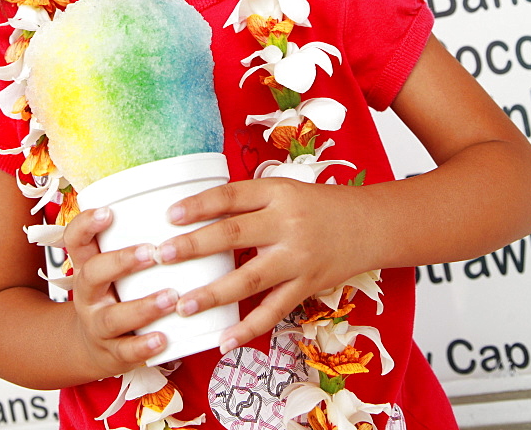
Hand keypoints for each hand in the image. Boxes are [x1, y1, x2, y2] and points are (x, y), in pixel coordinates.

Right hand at [64, 207, 178, 377]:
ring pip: (112, 316)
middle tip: (153, 251)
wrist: (90, 345)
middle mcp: (87, 293)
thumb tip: (178, 189)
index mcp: (86, 264)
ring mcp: (97, 324)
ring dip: (142, 306)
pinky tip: (163, 339)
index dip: (87, 223)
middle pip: (92, 274)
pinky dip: (144, 347)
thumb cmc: (113, 290)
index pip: (75, 239)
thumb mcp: (111, 263)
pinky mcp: (111, 353)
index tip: (110, 210)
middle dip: (121, 261)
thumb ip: (133, 234)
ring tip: (171, 297)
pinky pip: (125, 352)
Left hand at [155, 178, 362, 351]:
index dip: (199, 204)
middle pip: (234, 234)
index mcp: (277, 193)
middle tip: (163, 255)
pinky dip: (248, 328)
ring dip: (213, 293)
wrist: (367, 225)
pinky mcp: (306, 287)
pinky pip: (273, 311)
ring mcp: (297, 258)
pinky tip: (224, 340)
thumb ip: (248, 202)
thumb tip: (197, 214)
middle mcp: (286, 224)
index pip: (231, 196)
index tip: (170, 214)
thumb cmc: (316, 205)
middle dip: (195, 246)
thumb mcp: (283, 190)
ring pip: (249, 279)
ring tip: (184, 305)